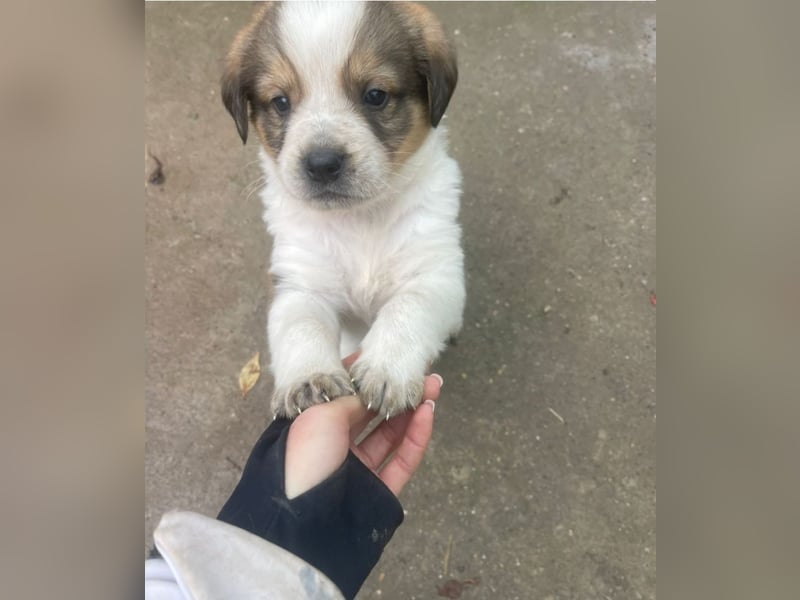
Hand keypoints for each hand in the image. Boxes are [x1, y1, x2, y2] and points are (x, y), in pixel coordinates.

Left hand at [285, 352, 442, 498]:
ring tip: (432, 388)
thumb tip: (372, 392)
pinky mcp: (379, 491)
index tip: (387, 357)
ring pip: (391, 435)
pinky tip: (428, 413)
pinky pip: (402, 459)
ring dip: (412, 411)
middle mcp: (335, 447)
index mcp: (313, 428)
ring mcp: (358, 470)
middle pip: (372, 414)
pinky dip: (417, 437)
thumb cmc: (303, 458)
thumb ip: (351, 399)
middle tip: (422, 373)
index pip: (344, 397)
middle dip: (396, 391)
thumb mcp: (320, 415)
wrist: (303, 522)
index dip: (367, 378)